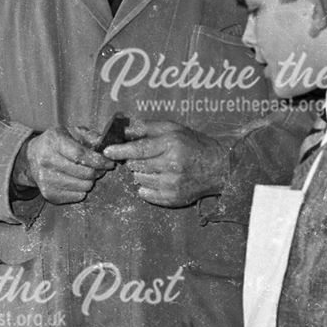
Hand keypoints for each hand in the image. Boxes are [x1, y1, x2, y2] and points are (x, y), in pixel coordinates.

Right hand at [13, 127, 114, 204]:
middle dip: (98, 172)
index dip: (98, 161)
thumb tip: (107, 147)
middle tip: (101, 169)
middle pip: (83, 173)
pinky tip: (78, 182)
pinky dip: (82, 190)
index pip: (79, 155)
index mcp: (53, 141)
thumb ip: (90, 137)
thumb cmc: (56, 143)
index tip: (109, 163)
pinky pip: (76, 196)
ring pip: (82, 186)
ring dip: (90, 181)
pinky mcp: (48, 193)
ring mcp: (45, 178)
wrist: (32, 157)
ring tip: (89, 174)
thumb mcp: (71, 132)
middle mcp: (46, 160)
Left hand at [105, 119, 228, 206]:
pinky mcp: (173, 198)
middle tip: (142, 157)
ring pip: (139, 179)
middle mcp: (172, 165)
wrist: (218, 168)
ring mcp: (173, 184)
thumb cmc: (193, 145)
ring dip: (140, 173)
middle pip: (136, 165)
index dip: (121, 150)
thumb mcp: (173, 129)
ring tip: (155, 167)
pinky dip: (146, 187)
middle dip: (133, 161)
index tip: (107, 151)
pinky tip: (158, 179)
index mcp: (171, 145)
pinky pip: (146, 194)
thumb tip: (124, 128)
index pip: (139, 149)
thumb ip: (147, 128)